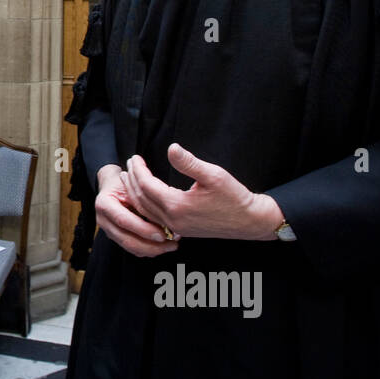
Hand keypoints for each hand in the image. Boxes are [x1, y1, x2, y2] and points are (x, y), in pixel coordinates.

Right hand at [92, 163, 178, 257]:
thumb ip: (144, 202)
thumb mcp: (133, 185)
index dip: (144, 229)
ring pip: (130, 247)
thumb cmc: (124, 182)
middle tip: (171, 244)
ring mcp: (108, 230)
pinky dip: (148, 250)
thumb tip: (165, 219)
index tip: (163, 234)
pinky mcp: (115, 237)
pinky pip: (132, 249)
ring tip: (170, 245)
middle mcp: (103, 220)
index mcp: (104, 204)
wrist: (112, 185)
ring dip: (152, 250)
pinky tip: (162, 246)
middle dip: (151, 246)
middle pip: (126, 240)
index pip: (124, 220)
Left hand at [122, 143, 282, 240]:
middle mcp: (173, 220)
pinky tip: (145, 197)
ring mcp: (176, 228)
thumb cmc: (234, 197)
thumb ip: (189, 162)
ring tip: (130, 179)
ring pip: (146, 211)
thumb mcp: (214, 175)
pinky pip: (154, 218)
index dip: (138, 170)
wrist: (250, 221)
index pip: (146, 185)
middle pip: (141, 199)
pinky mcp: (182, 231)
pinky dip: (144, 206)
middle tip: (128, 164)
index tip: (134, 157)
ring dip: (135, 193)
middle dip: (132, 180)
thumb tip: (171, 148)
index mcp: (177, 205)